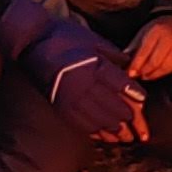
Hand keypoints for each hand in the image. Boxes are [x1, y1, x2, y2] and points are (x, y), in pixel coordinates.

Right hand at [0, 0, 148, 143]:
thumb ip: (113, 55)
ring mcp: (70, 97)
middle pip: (114, 108)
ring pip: (99, 120)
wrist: (29, 40)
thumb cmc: (62, 36)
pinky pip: (81, 124)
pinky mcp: (58, 105)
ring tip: (125, 136)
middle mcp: (84, 85)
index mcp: (95, 66)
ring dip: (114, 129)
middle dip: (129, 119)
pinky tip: (104, 135)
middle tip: (141, 127)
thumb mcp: (93, 39)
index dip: (135, 95)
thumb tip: (130, 67)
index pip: (122, 86)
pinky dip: (95, 132)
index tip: (142, 101)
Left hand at [125, 13, 171, 79]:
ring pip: (164, 67)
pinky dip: (162, 73)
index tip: (130, 73)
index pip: (144, 52)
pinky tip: (156, 73)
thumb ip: (135, 46)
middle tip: (137, 76)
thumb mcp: (145, 31)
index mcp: (157, 30)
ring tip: (145, 76)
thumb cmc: (161, 27)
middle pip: (155, 62)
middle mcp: (170, 38)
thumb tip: (125, 61)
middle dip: (144, 71)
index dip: (136, 64)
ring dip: (153, 74)